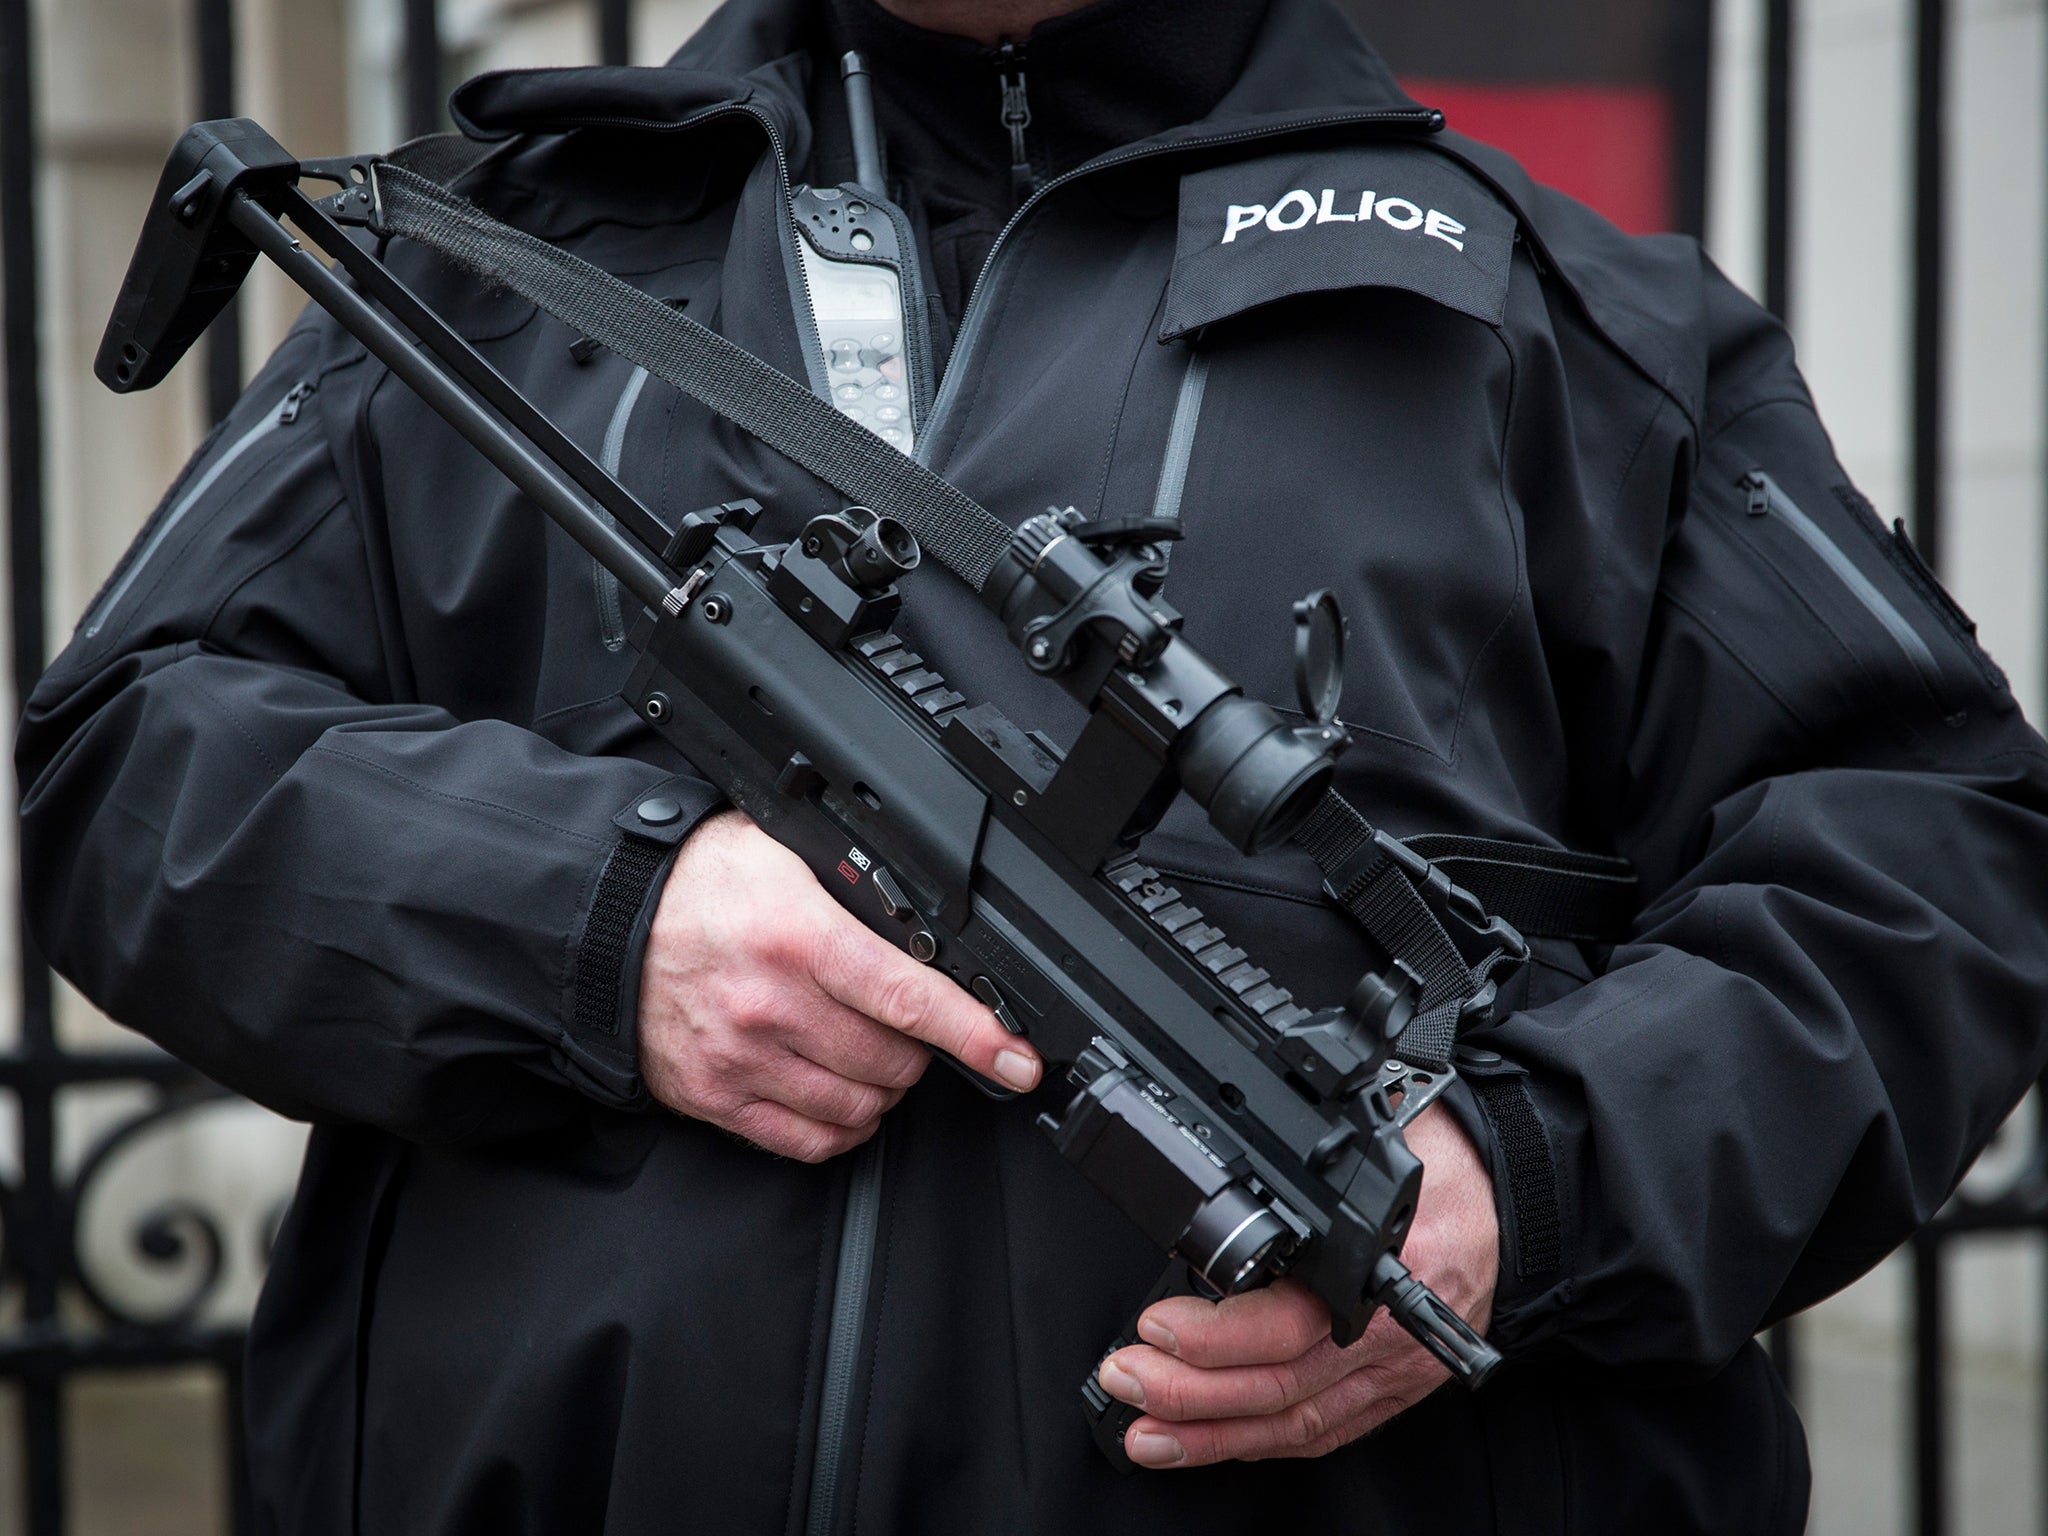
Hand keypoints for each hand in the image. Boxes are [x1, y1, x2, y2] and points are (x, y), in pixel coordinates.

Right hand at [637, 810, 1040, 1159]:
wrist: (603, 920)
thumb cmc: (697, 882)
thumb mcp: (784, 852)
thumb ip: (855, 888)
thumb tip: (927, 922)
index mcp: (798, 938)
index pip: (909, 998)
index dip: (974, 1033)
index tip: (1016, 1059)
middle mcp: (771, 1005)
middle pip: (893, 1062)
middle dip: (921, 1050)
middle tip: (906, 1024)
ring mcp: (741, 1059)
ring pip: (859, 1106)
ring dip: (883, 1089)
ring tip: (872, 1056)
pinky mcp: (716, 1098)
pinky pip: (808, 1140)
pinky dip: (843, 1125)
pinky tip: (844, 1096)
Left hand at [1096, 1103, 1496, 1466]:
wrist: (1519, 1198)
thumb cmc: (1449, 1161)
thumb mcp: (1385, 1133)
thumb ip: (1322, 1153)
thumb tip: (1237, 1142)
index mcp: (1391, 1264)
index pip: (1296, 1323)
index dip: (1219, 1337)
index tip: (1157, 1327)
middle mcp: (1393, 1332)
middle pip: (1283, 1384)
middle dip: (1192, 1393)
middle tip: (1127, 1376)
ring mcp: (1395, 1370)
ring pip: (1294, 1422)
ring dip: (1211, 1434)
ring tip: (1145, 1431)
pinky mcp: (1392, 1390)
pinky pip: (1321, 1432)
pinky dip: (1256, 1444)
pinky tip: (1202, 1443)